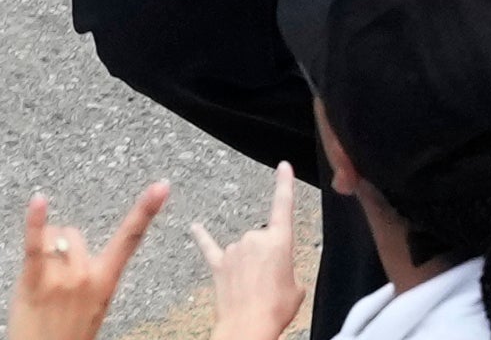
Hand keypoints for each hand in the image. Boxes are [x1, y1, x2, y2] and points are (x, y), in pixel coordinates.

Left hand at [6, 181, 168, 339]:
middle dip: (60, 246)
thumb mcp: (90, 306)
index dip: (147, 210)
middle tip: (52, 280)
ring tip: (38, 282)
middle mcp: (87, 277)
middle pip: (72, 234)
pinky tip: (39, 201)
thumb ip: (87, 274)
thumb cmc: (65, 335)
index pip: (130, 239)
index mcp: (105, 282)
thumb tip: (70, 246)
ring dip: (42, 249)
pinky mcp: (35, 282)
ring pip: (50, 237)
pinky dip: (35, 222)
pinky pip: (34, 246)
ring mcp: (62, 280)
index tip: (162, 186)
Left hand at [193, 162, 305, 339]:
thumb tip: (277, 272)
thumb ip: (288, 271)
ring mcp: (235, 250)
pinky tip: (194, 227)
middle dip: (267, 261)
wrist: (249, 325)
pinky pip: (210, 246)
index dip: (284, 183)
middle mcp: (255, 238)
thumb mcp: (296, 289)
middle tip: (271, 286)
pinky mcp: (218, 263)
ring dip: (249, 268)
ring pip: (244, 252)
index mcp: (280, 241)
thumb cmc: (275, 309)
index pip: (284, 205)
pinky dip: (202, 237)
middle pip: (264, 241)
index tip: (283, 166)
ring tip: (254, 292)